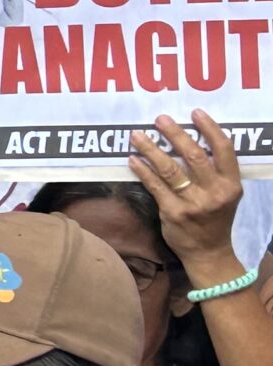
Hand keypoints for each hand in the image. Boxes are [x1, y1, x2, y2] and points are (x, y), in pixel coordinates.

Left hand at [132, 111, 244, 273]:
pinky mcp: (172, 212)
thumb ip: (214, 171)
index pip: (224, 150)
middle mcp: (214, 192)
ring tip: (137, 135)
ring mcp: (193, 203)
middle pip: (194, 156)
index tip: (195, 112)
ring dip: (151, 149)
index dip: (210, 128)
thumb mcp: (225, 193)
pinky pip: (155, 186)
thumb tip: (189, 138)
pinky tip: (133, 159)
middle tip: (160, 119)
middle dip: (175, 134)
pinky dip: (142, 170)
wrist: (208, 252)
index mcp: (231, 184)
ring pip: (170, 169)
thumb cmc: (215, 217)